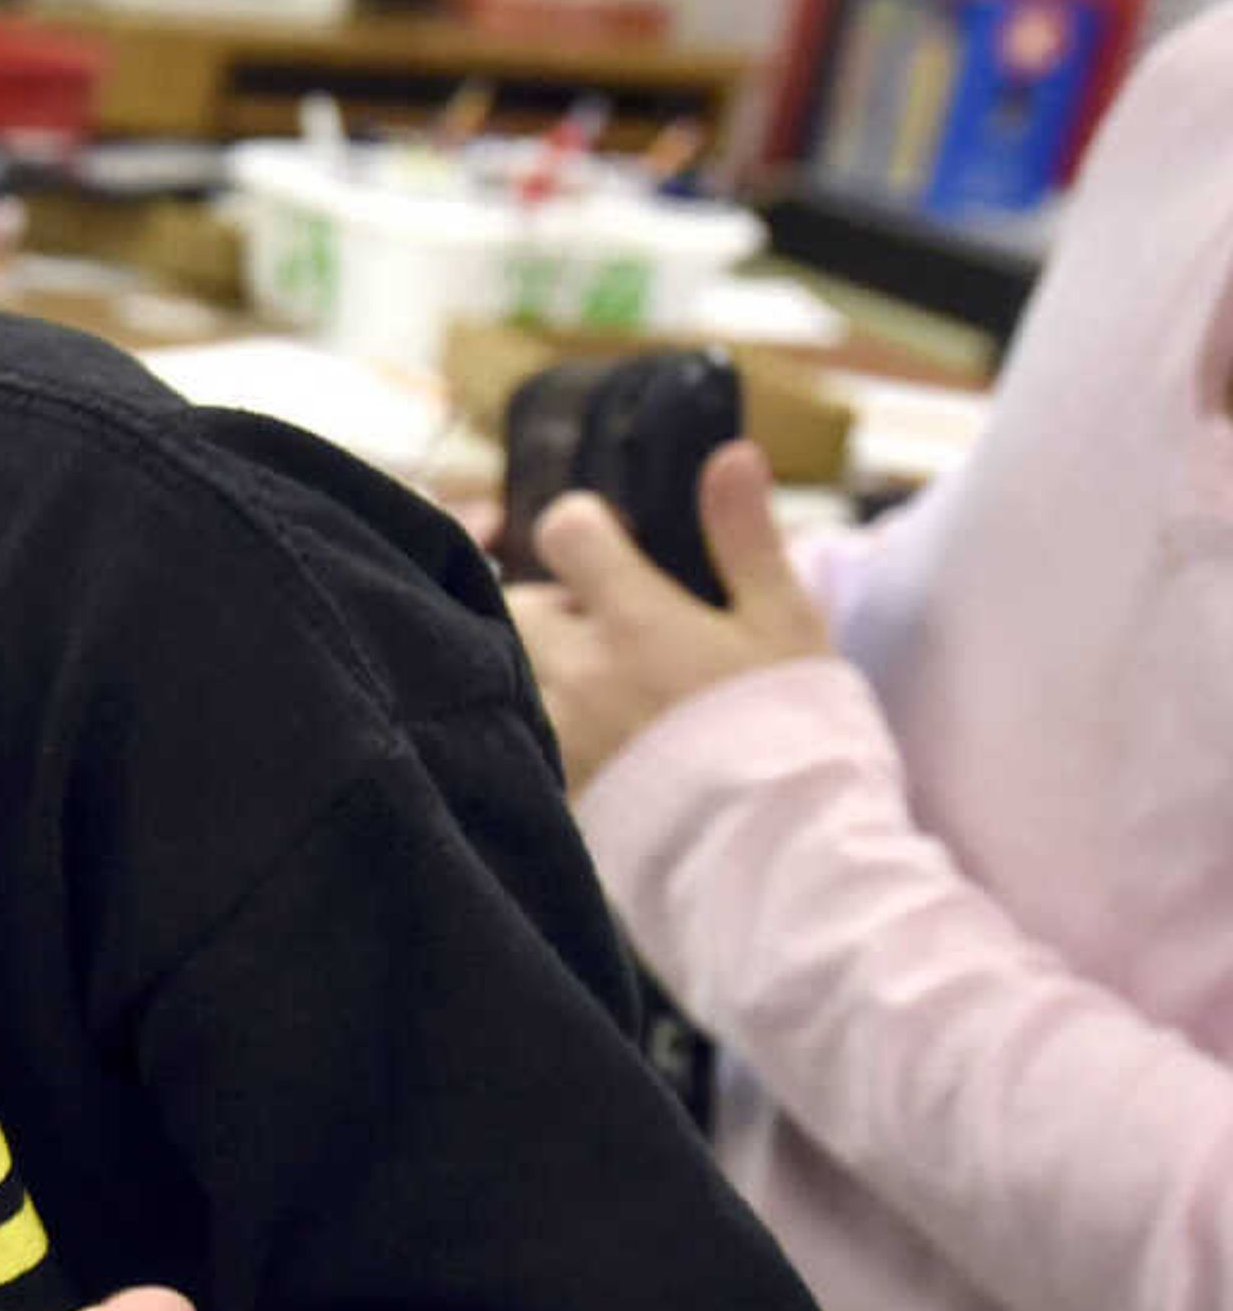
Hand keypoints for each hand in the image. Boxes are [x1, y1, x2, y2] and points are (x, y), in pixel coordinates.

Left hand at [505, 440, 830, 792]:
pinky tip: (606, 741)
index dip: (586, 525)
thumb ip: (746, 537)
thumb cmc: (796, 732)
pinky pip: (524, 738)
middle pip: (518, 604)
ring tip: (611, 687)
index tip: (619, 544)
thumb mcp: (788, 624)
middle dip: (554, 602)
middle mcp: (578, 675)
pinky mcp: (553, 791)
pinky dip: (548, 725)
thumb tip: (729, 454)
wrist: (785, 856)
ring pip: (512, 672)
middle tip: (612, 624)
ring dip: (546, 666)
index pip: (565, 530)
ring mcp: (557, 736)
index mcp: (635, 622)